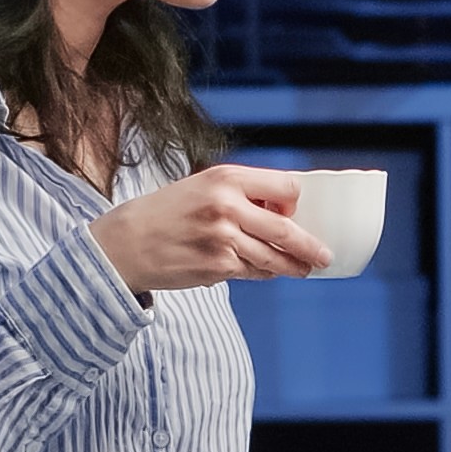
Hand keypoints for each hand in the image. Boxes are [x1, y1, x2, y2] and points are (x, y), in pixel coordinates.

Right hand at [90, 164, 328, 291]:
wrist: (126, 243)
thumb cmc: (165, 213)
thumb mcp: (201, 187)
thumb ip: (239, 194)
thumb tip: (282, 211)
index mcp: (226, 178)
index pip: (287, 187)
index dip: (294, 202)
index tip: (294, 211)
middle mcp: (228, 206)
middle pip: (286, 228)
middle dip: (311, 246)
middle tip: (324, 255)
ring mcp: (224, 239)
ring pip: (274, 257)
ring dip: (294, 266)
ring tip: (305, 269)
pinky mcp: (218, 266)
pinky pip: (254, 272)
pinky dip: (264, 273)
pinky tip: (268, 272)